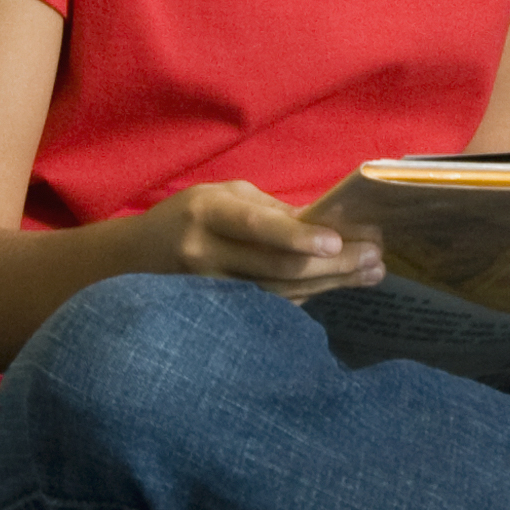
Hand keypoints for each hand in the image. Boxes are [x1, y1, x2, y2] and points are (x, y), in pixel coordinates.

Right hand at [147, 180, 384, 300]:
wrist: (135, 259)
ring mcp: (213, 291)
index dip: (297, 237)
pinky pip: (274, 306)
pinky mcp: (222, 313)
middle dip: (333, 264)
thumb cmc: (189, 215)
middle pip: (278, 267)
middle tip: (374, 256)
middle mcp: (208, 255)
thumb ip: (271, 210)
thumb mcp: (224, 196)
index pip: (256, 228)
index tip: (337, 241)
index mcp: (208, 214)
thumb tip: (326, 222)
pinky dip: (311, 295)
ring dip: (331, 282)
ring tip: (371, 272)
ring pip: (281, 293)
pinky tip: (340, 285)